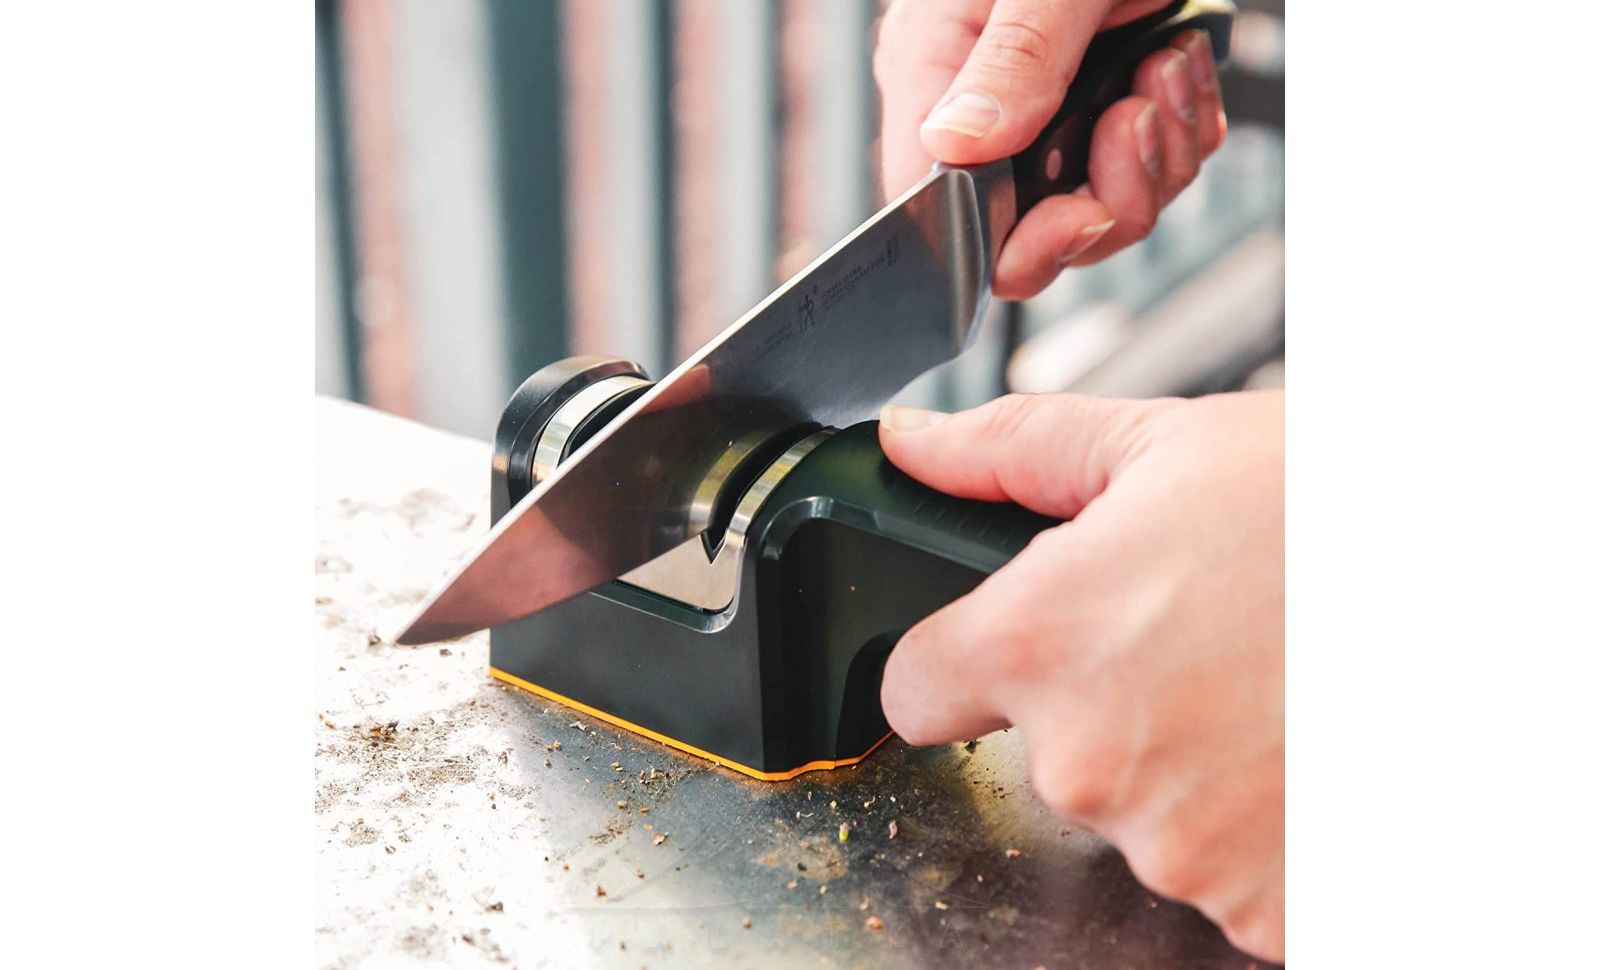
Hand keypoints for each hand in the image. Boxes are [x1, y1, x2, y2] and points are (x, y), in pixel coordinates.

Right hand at [874, 0, 1227, 298]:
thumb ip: (1013, 59)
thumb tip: (957, 147)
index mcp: (934, 66)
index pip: (943, 213)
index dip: (1017, 241)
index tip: (1082, 210)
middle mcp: (982, 97)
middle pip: (1033, 228)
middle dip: (1110, 196)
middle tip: (1137, 119)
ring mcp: (1045, 101)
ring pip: (1100, 205)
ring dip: (1158, 157)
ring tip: (1164, 69)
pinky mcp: (1101, 93)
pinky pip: (1145, 167)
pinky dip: (1181, 132)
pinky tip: (1178, 67)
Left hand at [876, 390, 1283, 960]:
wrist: (1498, 593)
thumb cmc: (1338, 514)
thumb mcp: (1167, 446)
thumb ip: (1012, 451)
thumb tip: (913, 446)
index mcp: (1041, 642)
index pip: (912, 690)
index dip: (952, 661)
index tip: (1007, 645)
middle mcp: (1088, 762)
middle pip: (1037, 752)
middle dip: (1094, 705)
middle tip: (1191, 641)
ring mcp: (1176, 850)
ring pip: (1134, 814)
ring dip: (1182, 767)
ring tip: (1262, 688)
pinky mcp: (1254, 909)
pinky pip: (1219, 873)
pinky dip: (1253, 826)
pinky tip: (1299, 753)